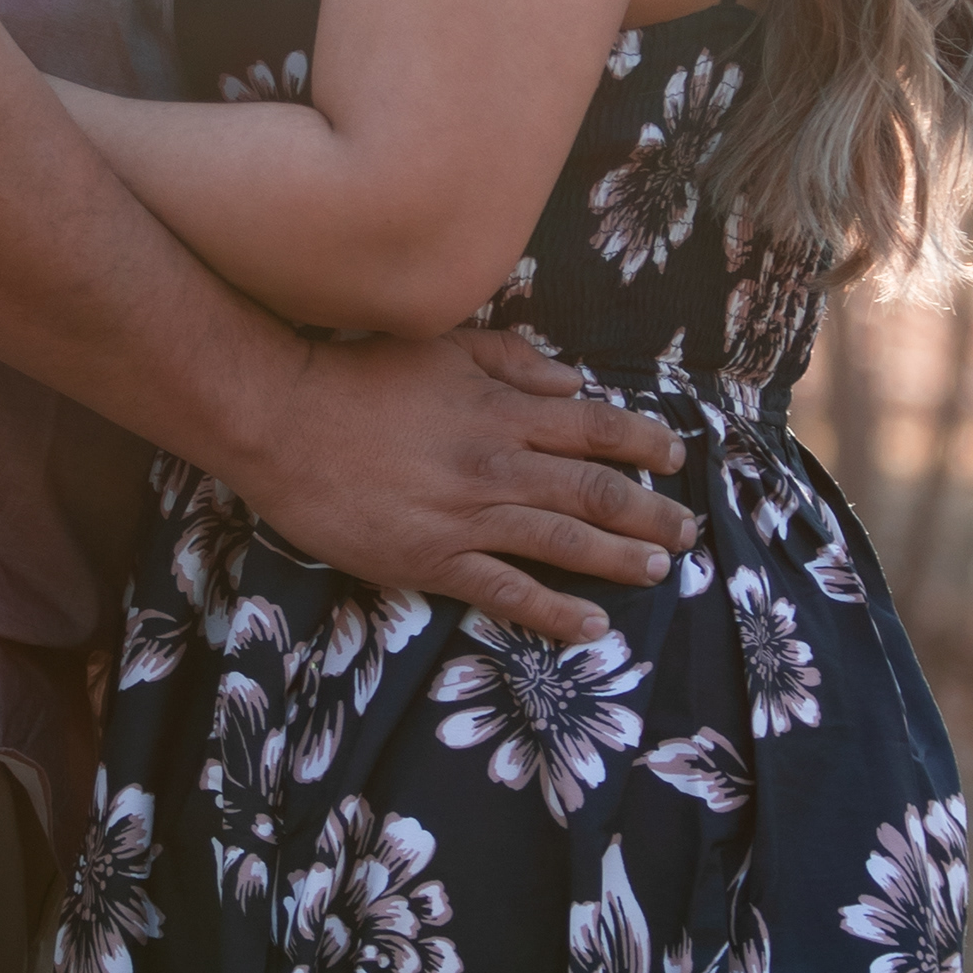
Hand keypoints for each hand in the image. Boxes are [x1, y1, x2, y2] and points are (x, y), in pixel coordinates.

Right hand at [259, 328, 693, 648]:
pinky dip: (554, 611)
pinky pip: (506, 590)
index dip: (644, 442)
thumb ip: (514, 360)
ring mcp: (468, 515)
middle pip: (596, 490)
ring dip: (621, 560)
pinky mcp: (433, 559)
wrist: (284, 420)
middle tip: (688, 532)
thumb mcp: (445, 346)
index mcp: (503, 409)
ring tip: (660, 572)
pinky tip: (591, 626)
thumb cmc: (360, 378)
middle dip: (651, 513)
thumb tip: (575, 381)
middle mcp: (498, 463)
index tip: (675, 457)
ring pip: (565, 541)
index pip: (595, 427)